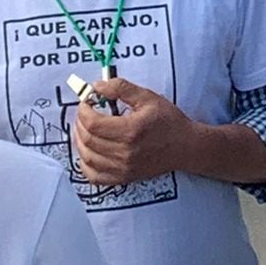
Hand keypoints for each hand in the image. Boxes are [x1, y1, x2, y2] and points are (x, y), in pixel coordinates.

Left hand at [73, 77, 192, 184]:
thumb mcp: (147, 97)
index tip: (87, 102)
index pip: (93, 123)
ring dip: (80, 141)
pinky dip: (85, 164)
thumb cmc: (168, 121)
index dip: (83, 110)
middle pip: (88, 139)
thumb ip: (120, 88)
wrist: (186, 147)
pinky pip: (95, 176)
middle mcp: (126, 152)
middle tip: (84, 113)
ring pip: (87, 157)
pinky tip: (88, 152)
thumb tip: (96, 86)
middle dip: (79, 123)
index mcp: (131, 130)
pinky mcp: (124, 178)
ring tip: (85, 129)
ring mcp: (124, 168)